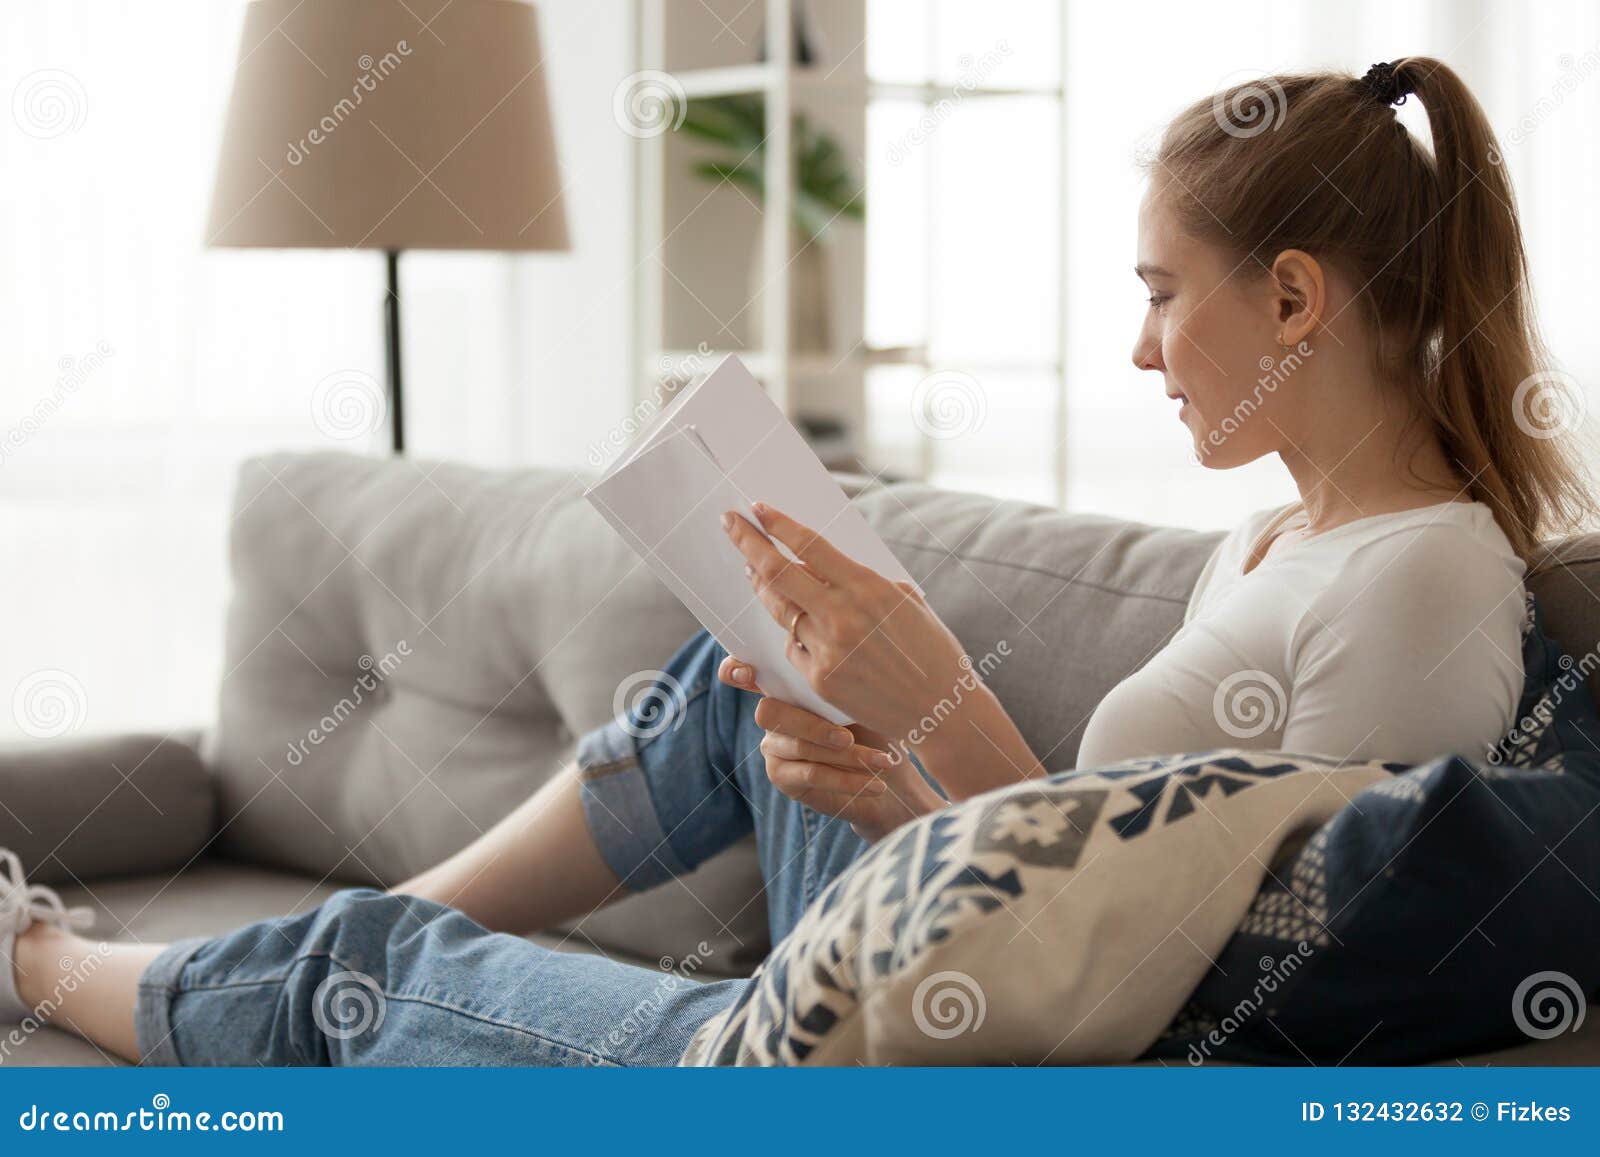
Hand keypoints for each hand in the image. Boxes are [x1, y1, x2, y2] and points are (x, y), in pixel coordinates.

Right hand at [718, 656, 944, 842]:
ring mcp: (773, 745)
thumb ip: (842, 687)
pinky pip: (811, 773)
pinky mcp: (782, 776)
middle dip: (812, 725)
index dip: (736, 670)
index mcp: (788, 685)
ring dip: (847, 756)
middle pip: (771, 713)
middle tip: (849, 737)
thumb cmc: (876, 729)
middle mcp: (773, 712)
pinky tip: (875, 783)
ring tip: (883, 762)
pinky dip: (847, 779)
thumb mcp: (863, 702)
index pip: (745, 670)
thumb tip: (844, 674)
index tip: (748, 674)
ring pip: (801, 746)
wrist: (889, 777)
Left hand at [721, 502, 981, 743]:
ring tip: (751, 570)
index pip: (809, 545)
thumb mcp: (906, 601)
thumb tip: (826, 563)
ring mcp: (828, 649)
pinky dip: (792, 633)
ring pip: (779, 610)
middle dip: (748, 543)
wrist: (941, 710)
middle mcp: (842, 615)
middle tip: (730, 524)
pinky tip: (796, 626)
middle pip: (778, 572)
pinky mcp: (820, 679)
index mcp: (868, 587)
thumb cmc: (931, 650)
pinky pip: (793, 647)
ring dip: (761, 587)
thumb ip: (865, 580)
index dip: (778, 524)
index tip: (757, 508)